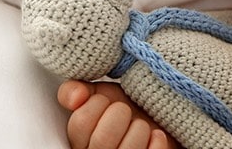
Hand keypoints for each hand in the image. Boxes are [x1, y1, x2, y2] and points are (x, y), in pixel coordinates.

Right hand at [57, 80, 175, 148]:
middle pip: (102, 139)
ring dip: (139, 128)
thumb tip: (75, 97)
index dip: (96, 103)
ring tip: (139, 125)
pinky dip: (157, 140)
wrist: (150, 119)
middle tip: (124, 110)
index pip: (80, 122)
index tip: (105, 100)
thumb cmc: (120, 110)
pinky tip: (154, 135)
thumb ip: (74, 91)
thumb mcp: (96, 94)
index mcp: (79, 140)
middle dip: (120, 114)